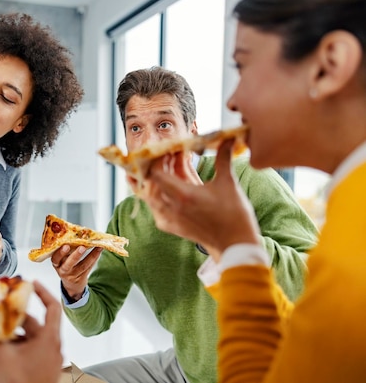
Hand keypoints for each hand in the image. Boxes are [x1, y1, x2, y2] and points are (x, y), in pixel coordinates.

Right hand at [0, 281, 62, 382]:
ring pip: (28, 339)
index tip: (28, 282)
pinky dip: (13, 348)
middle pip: (34, 323)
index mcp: (49, 340)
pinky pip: (27, 353)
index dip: (42, 291)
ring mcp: (47, 364)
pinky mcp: (39, 374)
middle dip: (13, 317)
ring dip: (10, 334)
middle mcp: (52, 350)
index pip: (52, 306)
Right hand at [51, 244, 101, 301]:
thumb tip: (73, 233)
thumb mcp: (61, 260)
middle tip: (82, 247)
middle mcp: (64, 270)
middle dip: (75, 255)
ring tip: (96, 246)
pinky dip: (94, 258)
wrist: (71, 284)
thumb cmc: (66, 266)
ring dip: (91, 256)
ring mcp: (73, 275)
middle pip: (69, 264)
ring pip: (83, 266)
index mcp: (57, 263)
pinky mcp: (82, 277)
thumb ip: (64, 250)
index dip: (60, 253)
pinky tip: (99, 250)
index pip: (55, 259)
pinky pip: (89, 267)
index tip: (65, 245)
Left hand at [140, 140, 260, 260]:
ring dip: (156, 178)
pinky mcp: (168, 225)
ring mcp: (167, 219)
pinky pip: (154, 205)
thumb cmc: (234, 215)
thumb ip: (223, 158)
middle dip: (157, 166)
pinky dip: (157, 192)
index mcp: (183, 196)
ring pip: (149, 194)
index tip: (168, 149)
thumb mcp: (228, 183)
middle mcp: (170, 208)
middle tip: (168, 154)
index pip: (155, 173)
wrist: (234, 245)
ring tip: (168, 165)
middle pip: (149, 182)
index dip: (158, 159)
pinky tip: (168, 182)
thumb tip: (228, 137)